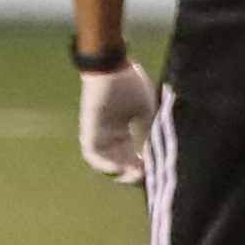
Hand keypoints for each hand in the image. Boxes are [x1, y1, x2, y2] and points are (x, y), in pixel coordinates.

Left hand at [78, 60, 157, 180]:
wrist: (111, 68)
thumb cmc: (129, 85)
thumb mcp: (145, 111)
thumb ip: (147, 132)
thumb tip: (155, 152)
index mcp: (123, 129)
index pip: (131, 155)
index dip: (143, 164)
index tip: (155, 168)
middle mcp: (109, 135)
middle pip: (120, 162)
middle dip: (133, 173)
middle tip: (146, 176)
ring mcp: (98, 134)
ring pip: (106, 162)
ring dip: (120, 172)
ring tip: (134, 175)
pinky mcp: (89, 132)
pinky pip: (93, 155)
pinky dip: (104, 165)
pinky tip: (119, 169)